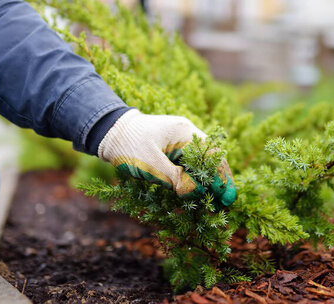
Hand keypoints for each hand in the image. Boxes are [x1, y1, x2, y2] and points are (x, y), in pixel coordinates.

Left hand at [97, 109, 235, 204]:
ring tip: (215, 201)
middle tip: (226, 202)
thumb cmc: (127, 144)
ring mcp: (180, 140)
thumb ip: (174, 178)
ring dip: (208, 180)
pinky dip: (195, 177)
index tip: (226, 196)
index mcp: (185, 132)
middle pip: (211, 158)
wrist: (107, 131)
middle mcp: (187, 134)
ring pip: (201, 162)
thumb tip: (195, 192)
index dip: (221, 176)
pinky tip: (198, 192)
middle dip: (219, 180)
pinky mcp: (172, 148)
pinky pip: (190, 163)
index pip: (212, 155)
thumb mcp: (150, 164)